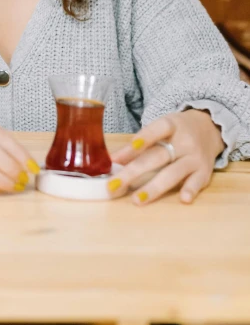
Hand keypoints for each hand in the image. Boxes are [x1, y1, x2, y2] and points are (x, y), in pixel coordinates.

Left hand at [108, 109, 225, 205]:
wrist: (210, 128)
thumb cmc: (177, 131)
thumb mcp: (160, 129)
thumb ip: (140, 143)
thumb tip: (114, 161)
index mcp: (172, 125)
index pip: (156, 130)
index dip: (142, 139)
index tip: (121, 154)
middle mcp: (184, 141)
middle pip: (157, 156)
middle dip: (134, 172)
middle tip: (114, 185)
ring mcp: (195, 157)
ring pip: (173, 172)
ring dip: (154, 187)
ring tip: (137, 199)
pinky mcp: (204, 172)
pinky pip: (197, 182)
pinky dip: (190, 189)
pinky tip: (183, 199)